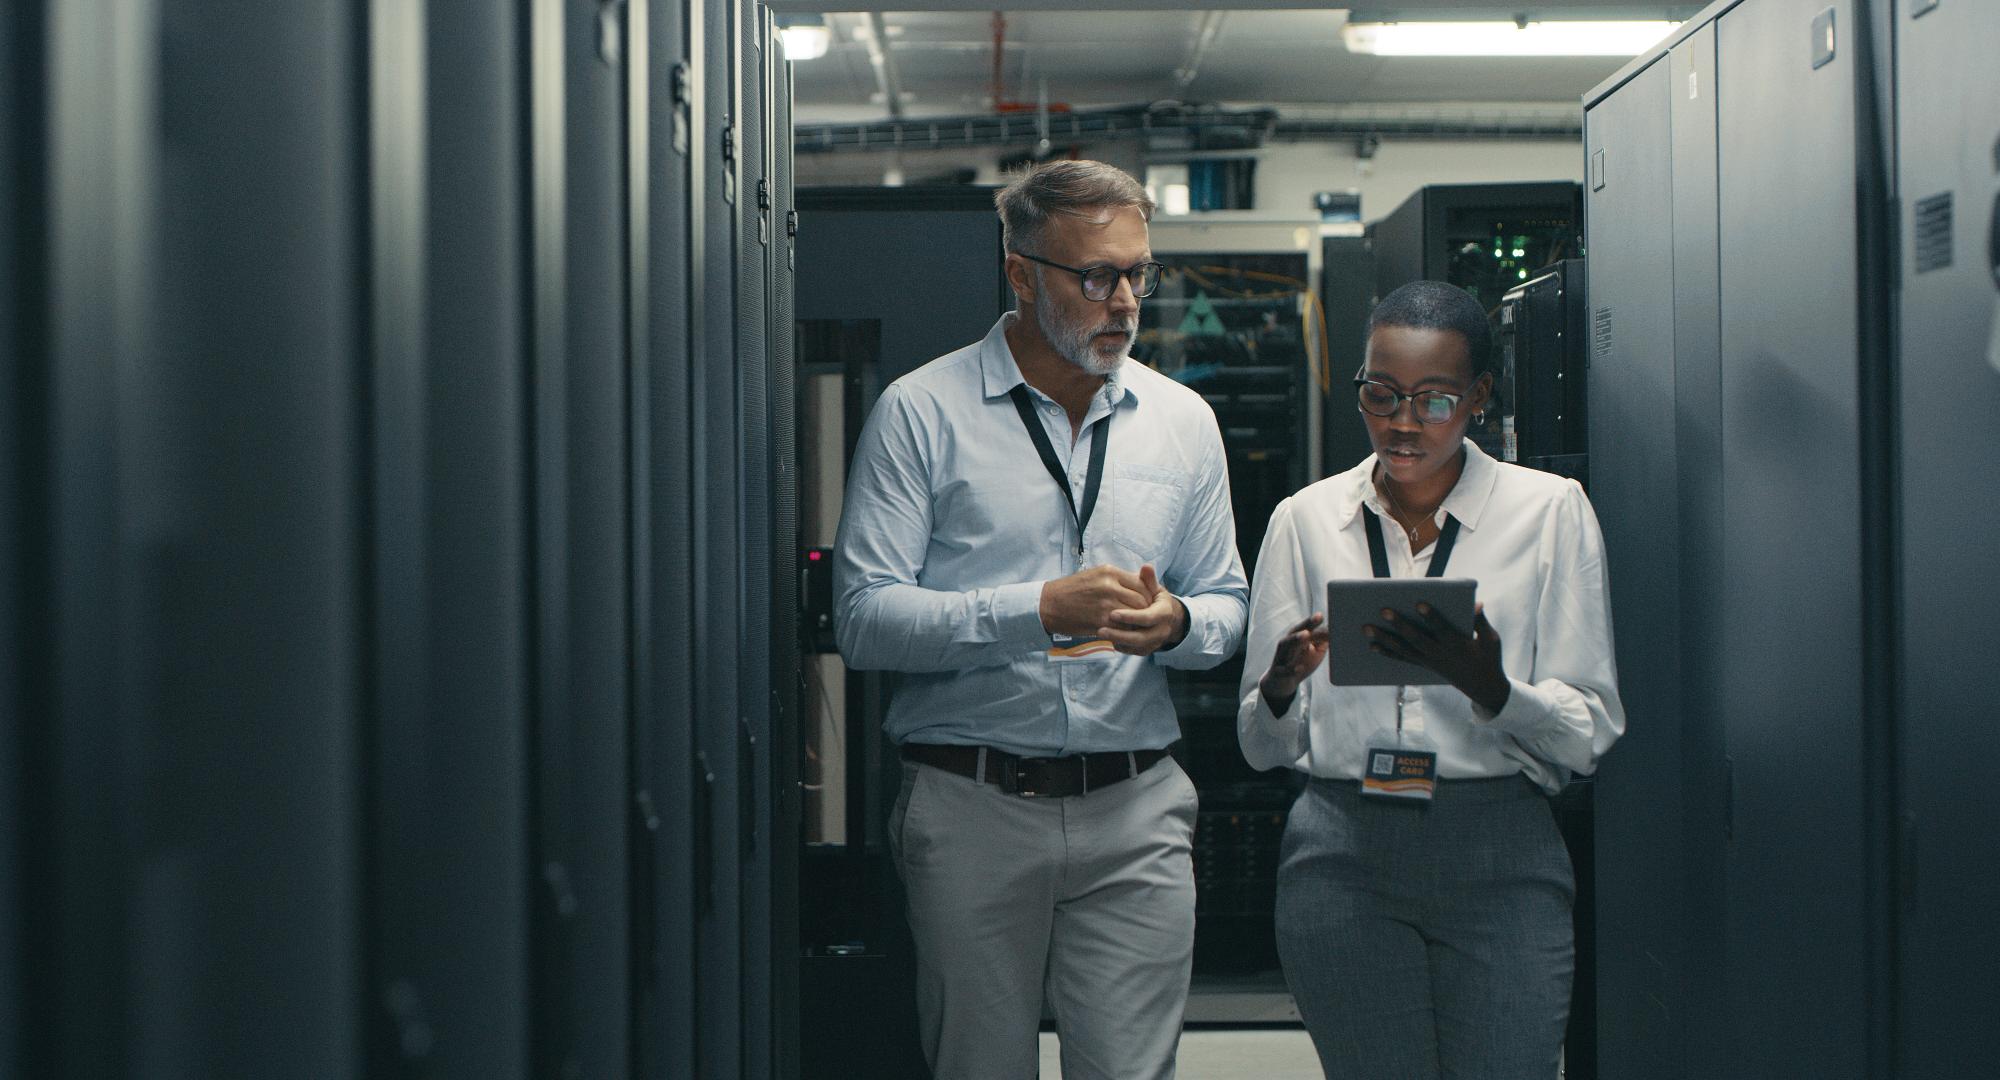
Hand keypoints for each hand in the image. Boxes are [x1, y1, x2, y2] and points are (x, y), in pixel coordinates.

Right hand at [1040, 564, 1149, 638]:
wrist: (1049, 604)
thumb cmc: (1072, 590)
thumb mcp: (1095, 575)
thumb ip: (1117, 579)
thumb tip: (1139, 583)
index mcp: (1110, 572)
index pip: (1141, 584)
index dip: (1147, 596)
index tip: (1146, 604)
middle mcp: (1110, 586)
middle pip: (1142, 601)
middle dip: (1145, 611)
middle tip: (1144, 618)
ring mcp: (1105, 604)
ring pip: (1135, 615)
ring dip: (1137, 623)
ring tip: (1135, 626)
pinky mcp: (1100, 621)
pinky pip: (1122, 628)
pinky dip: (1126, 632)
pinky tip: (1123, 633)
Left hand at [1099, 565, 1186, 656]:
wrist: (1165, 616)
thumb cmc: (1153, 597)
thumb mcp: (1153, 587)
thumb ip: (1148, 580)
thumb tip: (1146, 567)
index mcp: (1165, 612)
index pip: (1149, 617)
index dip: (1132, 617)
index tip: (1113, 614)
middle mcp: (1162, 629)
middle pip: (1142, 637)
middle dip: (1121, 634)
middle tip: (1100, 630)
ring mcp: (1155, 641)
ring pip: (1137, 646)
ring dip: (1118, 641)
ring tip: (1099, 633)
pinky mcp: (1147, 649)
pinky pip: (1133, 651)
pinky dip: (1121, 646)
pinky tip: (1107, 639)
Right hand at [1259, 613, 1329, 713]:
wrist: (1282, 681)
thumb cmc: (1302, 661)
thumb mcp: (1315, 650)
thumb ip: (1323, 640)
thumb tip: (1337, 631)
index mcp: (1297, 637)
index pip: (1307, 626)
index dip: (1315, 621)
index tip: (1323, 615)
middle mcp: (1288, 643)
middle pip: (1296, 631)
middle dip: (1307, 624)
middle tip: (1318, 617)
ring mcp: (1281, 657)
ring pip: (1286, 645)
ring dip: (1296, 639)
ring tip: (1306, 635)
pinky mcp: (1278, 671)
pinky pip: (1284, 670)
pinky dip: (1291, 669)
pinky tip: (1300, 667)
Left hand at [1364, 602, 1510, 713]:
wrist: (1483, 687)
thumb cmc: (1488, 658)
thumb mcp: (1491, 640)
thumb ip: (1481, 621)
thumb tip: (1476, 604)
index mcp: (1458, 645)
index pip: (1442, 629)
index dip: (1431, 617)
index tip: (1419, 602)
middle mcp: (1441, 654)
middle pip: (1416, 639)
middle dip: (1399, 625)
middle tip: (1383, 610)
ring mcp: (1430, 661)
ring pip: (1404, 650)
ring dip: (1384, 639)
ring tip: (1366, 628)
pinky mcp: (1425, 665)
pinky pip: (1403, 659)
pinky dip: (1387, 653)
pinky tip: (1372, 645)